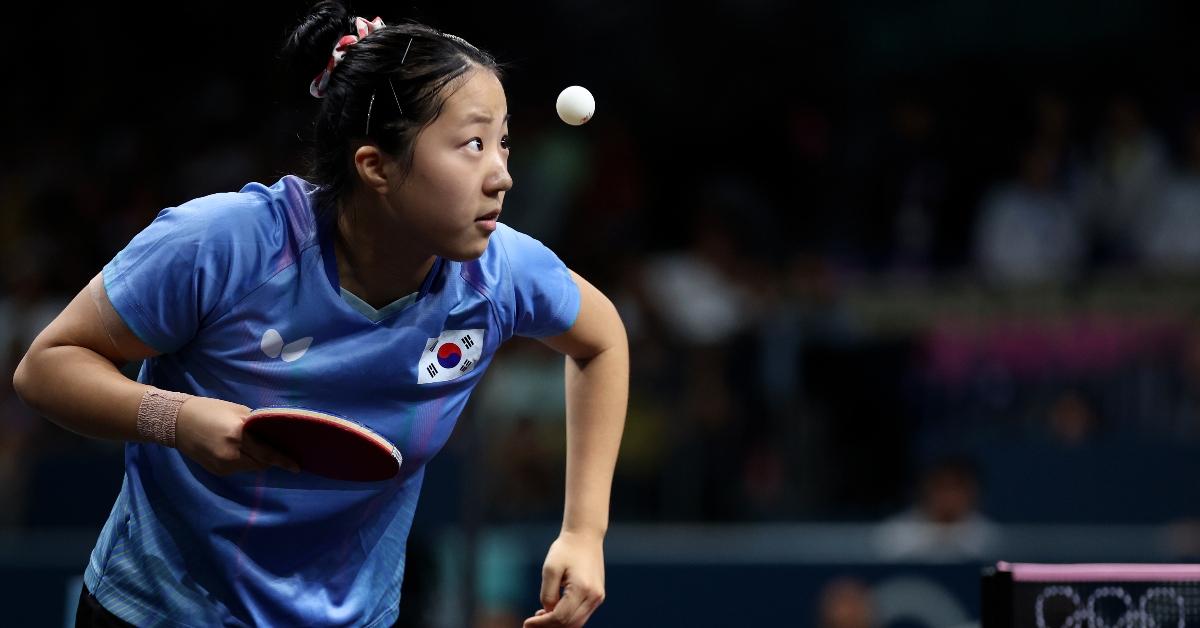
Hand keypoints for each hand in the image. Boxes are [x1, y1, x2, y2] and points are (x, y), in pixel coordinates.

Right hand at [174, 396, 299, 475]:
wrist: (177, 422)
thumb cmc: (211, 410)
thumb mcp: (238, 411)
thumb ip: (256, 425)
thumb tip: (273, 436)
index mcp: (238, 435)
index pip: (267, 453)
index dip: (283, 460)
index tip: (297, 467)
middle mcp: (232, 454)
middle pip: (261, 463)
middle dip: (269, 458)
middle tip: (272, 448)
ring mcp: (223, 465)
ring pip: (250, 468)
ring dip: (256, 460)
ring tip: (250, 445)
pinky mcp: (217, 471)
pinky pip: (238, 469)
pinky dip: (243, 462)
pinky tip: (236, 450)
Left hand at [523, 531, 605, 627]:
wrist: (585, 536)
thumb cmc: (566, 550)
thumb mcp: (550, 569)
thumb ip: (547, 594)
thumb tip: (546, 613)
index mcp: (583, 589)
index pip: (560, 617)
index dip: (542, 623)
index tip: (526, 623)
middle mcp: (594, 596)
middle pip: (569, 624)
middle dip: (549, 626)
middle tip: (531, 623)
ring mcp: (598, 597)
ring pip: (576, 623)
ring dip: (558, 625)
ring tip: (540, 617)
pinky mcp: (597, 596)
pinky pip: (581, 615)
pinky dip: (567, 618)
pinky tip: (552, 611)